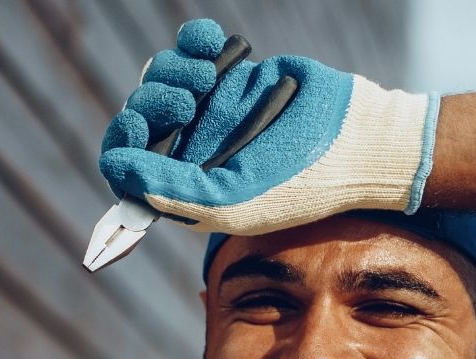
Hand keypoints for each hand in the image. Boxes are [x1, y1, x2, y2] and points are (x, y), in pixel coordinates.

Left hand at [97, 19, 436, 235]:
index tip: (144, 129)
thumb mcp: (232, 203)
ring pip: (158, 78)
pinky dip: (194, 39)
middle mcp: (190, 150)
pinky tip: (214, 46)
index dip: (123, 146)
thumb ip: (171, 192)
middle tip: (188, 102)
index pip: (125, 169)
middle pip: (136, 117)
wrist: (357, 140)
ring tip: (207, 78)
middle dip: (151, 103)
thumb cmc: (298, 183)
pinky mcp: (230, 74)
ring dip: (172, 71)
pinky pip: (190, 47)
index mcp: (183, 189)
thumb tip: (118, 165)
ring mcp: (209, 109)